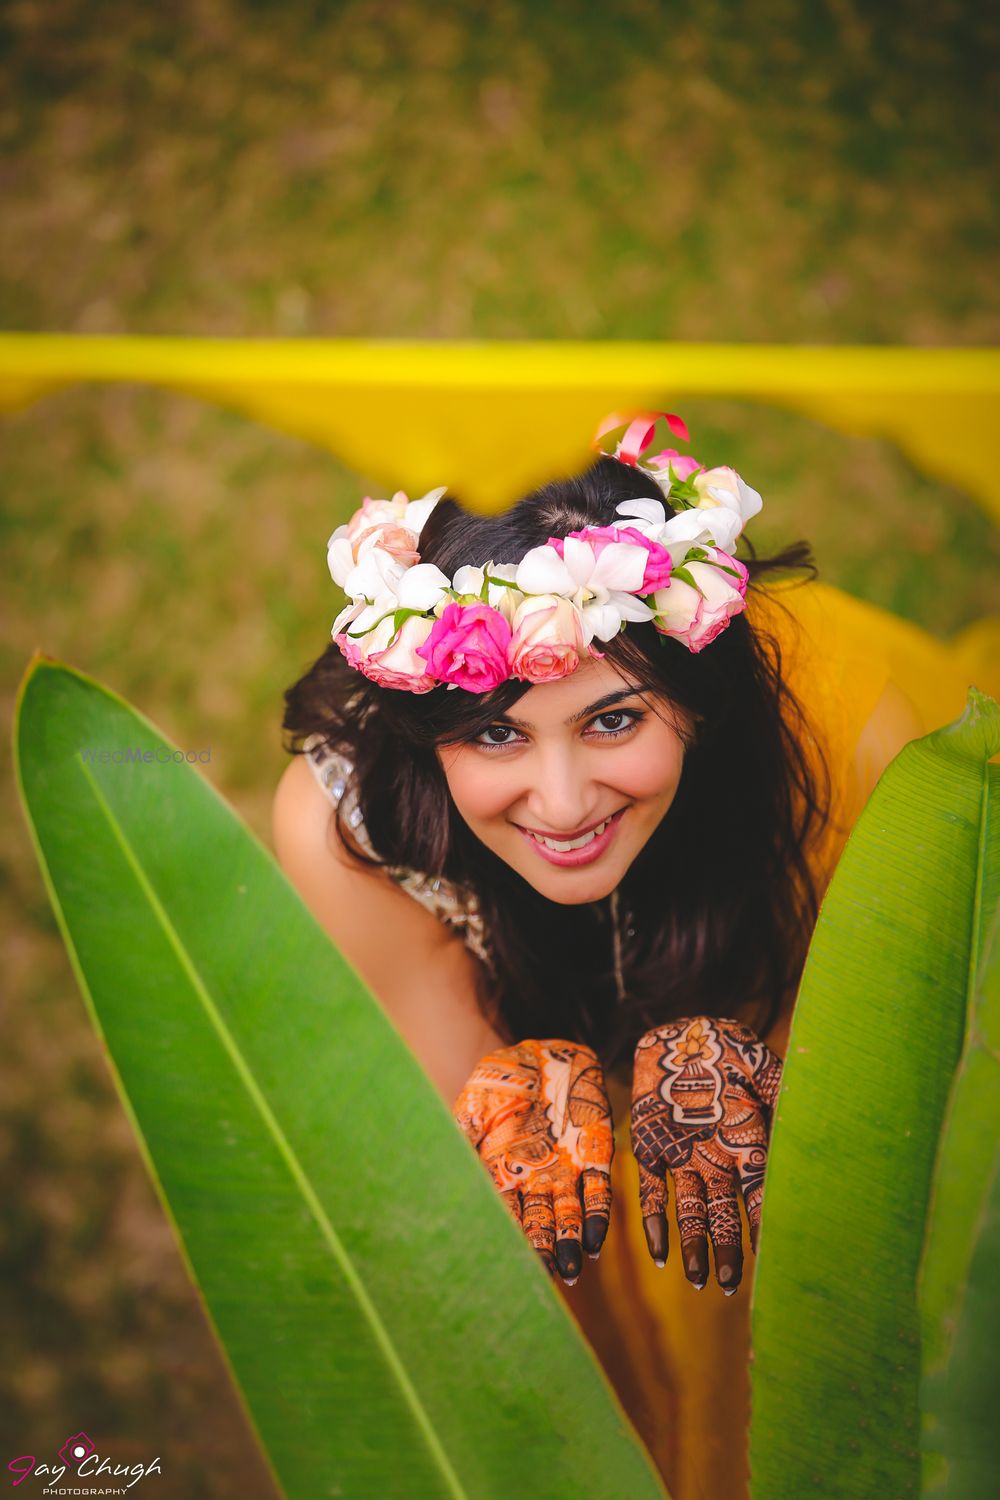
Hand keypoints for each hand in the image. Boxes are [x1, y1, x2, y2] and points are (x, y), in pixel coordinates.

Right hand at [452, 1039, 614, 1284]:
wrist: (543, 1051)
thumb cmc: (504, 1076)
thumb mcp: (475, 1101)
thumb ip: (463, 1133)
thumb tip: (446, 1165)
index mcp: (504, 1171)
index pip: (506, 1216)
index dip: (508, 1241)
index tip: (506, 1268)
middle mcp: (536, 1178)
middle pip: (540, 1224)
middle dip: (543, 1252)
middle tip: (545, 1278)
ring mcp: (567, 1169)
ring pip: (569, 1216)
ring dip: (570, 1242)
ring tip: (571, 1268)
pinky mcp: (595, 1153)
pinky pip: (598, 1191)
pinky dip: (597, 1217)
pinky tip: (596, 1241)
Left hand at [630, 1017, 781, 1294]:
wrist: (682, 1034)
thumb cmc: (727, 1048)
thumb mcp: (759, 1067)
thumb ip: (779, 1094)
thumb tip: (806, 1115)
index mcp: (746, 1141)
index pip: (759, 1192)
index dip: (764, 1223)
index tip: (772, 1255)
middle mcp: (716, 1156)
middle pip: (725, 1213)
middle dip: (728, 1248)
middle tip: (731, 1284)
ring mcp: (684, 1155)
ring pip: (692, 1211)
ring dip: (695, 1245)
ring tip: (700, 1280)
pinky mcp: (651, 1148)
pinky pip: (652, 1192)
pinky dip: (656, 1223)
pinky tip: (659, 1255)